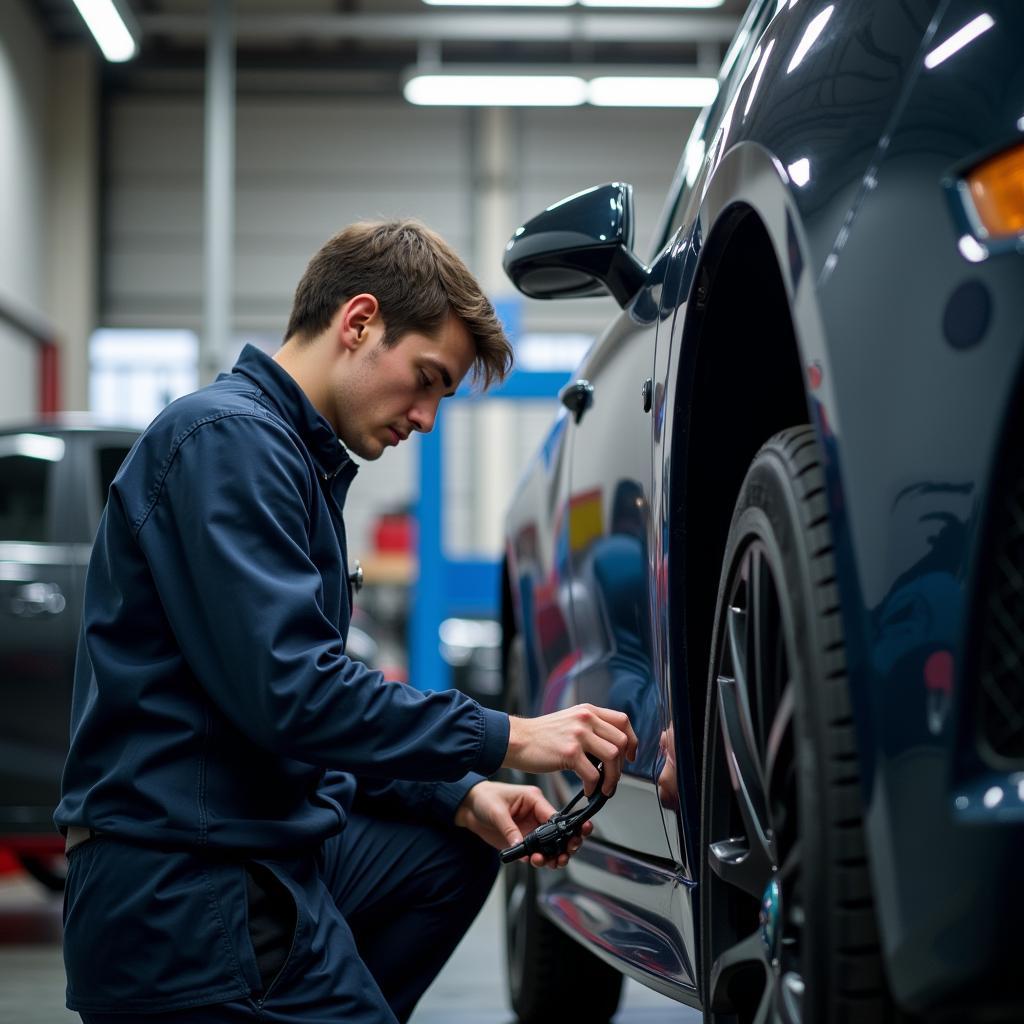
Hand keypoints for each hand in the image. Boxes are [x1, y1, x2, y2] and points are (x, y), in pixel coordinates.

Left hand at [454, 780, 591, 868]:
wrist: (469, 807)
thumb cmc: (485, 798)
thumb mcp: (497, 810)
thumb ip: (509, 828)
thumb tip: (520, 844)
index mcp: (534, 800)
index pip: (554, 815)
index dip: (564, 829)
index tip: (569, 841)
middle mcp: (535, 815)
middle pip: (558, 832)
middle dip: (566, 845)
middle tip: (565, 854)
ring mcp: (529, 830)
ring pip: (550, 846)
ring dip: (554, 856)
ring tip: (552, 862)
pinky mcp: (521, 841)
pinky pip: (535, 853)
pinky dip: (539, 860)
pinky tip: (536, 861)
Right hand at [502, 704, 637, 795]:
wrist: (516, 739)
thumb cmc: (540, 735)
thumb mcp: (569, 721)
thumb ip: (589, 728)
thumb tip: (609, 749)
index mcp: (588, 711)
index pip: (623, 721)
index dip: (632, 740)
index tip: (630, 756)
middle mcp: (585, 718)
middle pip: (622, 740)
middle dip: (623, 765)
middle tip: (613, 777)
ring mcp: (578, 734)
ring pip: (613, 757)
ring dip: (612, 778)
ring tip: (604, 788)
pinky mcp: (569, 752)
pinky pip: (592, 774)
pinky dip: (594, 787)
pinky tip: (588, 791)